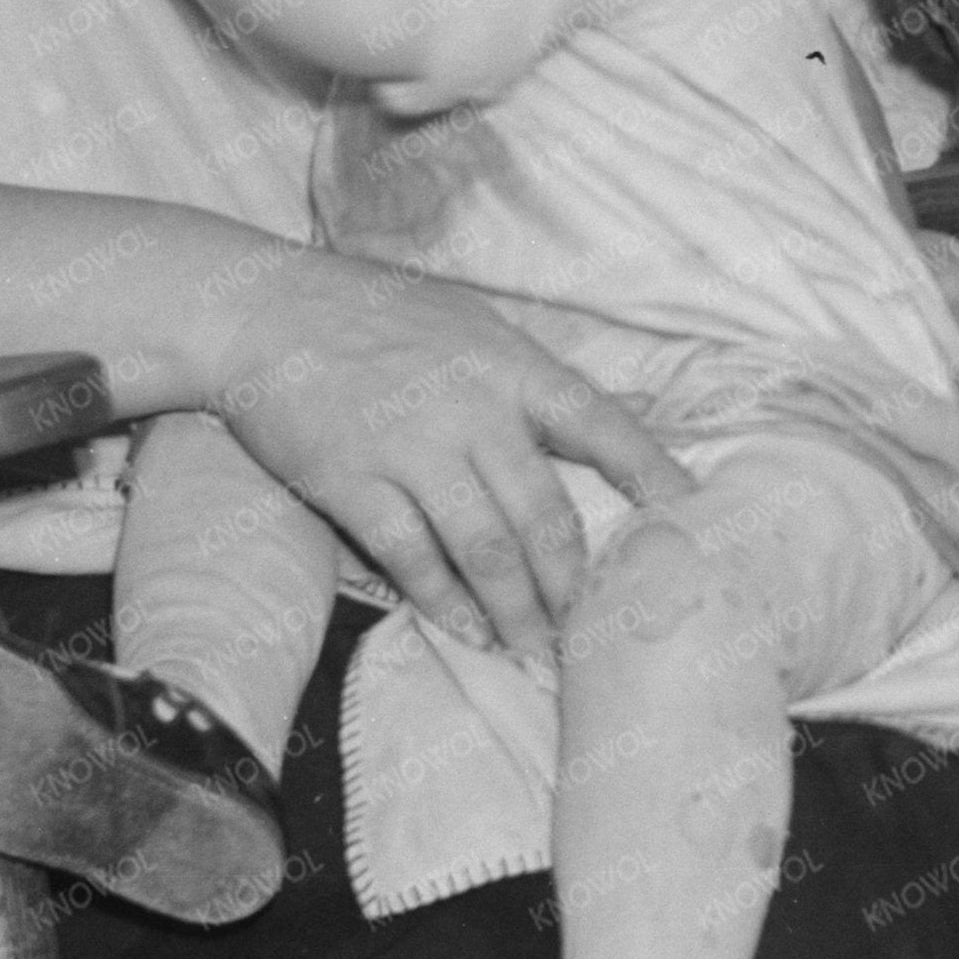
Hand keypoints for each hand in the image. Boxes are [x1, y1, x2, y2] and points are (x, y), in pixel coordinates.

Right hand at [197, 243, 695, 656]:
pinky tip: (467, 630)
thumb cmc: (379, 317)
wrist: (266, 309)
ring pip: (485, 548)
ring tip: (535, 649)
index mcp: (514, 366)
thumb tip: (599, 427)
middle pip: (545, 514)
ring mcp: (412, 446)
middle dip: (574, 584)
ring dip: (516, 609)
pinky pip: (411, 557)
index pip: (603, 426)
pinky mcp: (351, 481)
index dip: (651, 476)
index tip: (691, 518)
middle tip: (594, 630)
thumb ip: (529, 381)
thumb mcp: (474, 326)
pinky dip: (443, 601)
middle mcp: (473, 409)